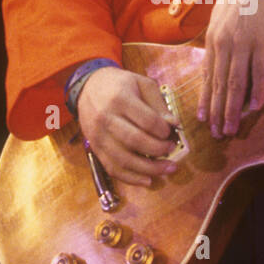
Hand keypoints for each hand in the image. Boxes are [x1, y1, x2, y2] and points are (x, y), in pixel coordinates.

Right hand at [77, 65, 177, 186]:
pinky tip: (148, 180)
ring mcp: (98, 136)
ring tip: (168, 169)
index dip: (164, 130)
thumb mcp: (141, 83)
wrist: (88, 86)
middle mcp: (106, 118)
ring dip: (149, 169)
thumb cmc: (120, 85)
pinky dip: (131, 178)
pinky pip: (112, 168)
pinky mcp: (95, 148)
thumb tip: (174, 125)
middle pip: (135, 141)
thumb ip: (159, 103)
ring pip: (124, 159)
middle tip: (171, 149)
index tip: (172, 131)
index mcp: (120, 99)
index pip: (147, 120)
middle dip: (159, 149)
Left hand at [197, 0, 263, 137]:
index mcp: (213, 37)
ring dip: (232, 109)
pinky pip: (259, 72)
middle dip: (216, 112)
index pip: (207, 75)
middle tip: (216, 134)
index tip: (203, 119)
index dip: (205, 100)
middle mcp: (224, 42)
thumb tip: (216, 57)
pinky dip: (257, 91)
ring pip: (235, 83)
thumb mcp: (223, 14)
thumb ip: (218, 36)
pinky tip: (256, 107)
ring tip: (231, 128)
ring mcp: (243, 43)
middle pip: (218, 84)